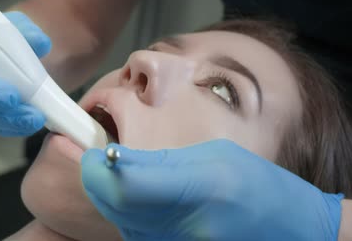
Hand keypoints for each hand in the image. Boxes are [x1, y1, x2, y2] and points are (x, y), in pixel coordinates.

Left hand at [81, 140, 343, 240]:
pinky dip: (122, 211)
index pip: (124, 186)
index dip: (95, 167)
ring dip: (106, 194)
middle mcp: (183, 228)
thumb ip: (158, 160)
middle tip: (92, 155)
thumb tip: (112, 156)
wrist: (290, 230)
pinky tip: (132, 195)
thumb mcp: (212, 155)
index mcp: (198, 190)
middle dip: (94, 178)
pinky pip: (132, 232)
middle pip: (113, 205)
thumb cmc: (256, 184)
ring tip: (114, 172)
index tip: (90, 149)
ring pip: (117, 220)